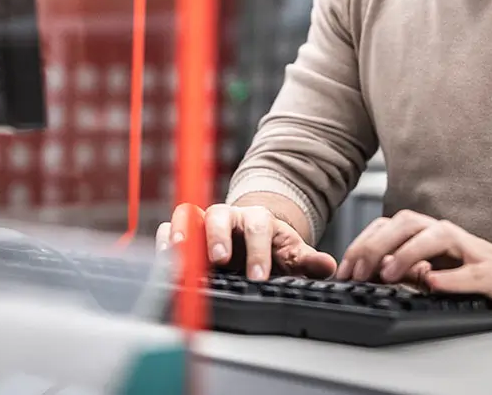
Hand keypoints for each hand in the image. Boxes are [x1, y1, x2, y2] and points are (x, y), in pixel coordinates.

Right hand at [157, 202, 335, 280]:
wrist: (253, 239)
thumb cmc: (271, 248)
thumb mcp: (292, 254)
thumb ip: (307, 261)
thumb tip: (328, 266)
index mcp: (258, 219)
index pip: (258, 227)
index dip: (258, 251)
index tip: (259, 277)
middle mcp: (229, 216)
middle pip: (220, 214)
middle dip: (219, 237)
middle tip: (221, 261)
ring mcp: (204, 222)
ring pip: (190, 215)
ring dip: (183, 232)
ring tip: (179, 254)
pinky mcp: (185, 232)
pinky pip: (169, 227)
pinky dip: (163, 239)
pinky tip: (162, 257)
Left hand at [337, 210, 491, 324]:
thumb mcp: (446, 273)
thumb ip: (416, 269)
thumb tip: (377, 273)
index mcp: (438, 236)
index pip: (394, 225)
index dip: (365, 242)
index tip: (345, 267)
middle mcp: (454, 237)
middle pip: (409, 222)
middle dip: (378, 243)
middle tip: (357, 270)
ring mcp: (476, 254)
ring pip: (438, 237)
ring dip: (409, 252)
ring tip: (389, 272)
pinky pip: (471, 273)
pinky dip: (450, 277)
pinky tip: (433, 283)